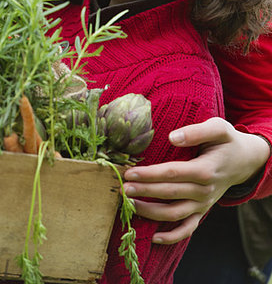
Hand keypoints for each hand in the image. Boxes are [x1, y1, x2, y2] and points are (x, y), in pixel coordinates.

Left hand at [123, 117, 270, 243]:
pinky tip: (154, 238)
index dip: (150, 174)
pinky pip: (188, 229)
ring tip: (129, 204)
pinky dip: (172, 237)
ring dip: (151, 212)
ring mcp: (203, 204)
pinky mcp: (203, 211)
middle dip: (144, 192)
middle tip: (122, 188)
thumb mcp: (218, 128)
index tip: (130, 173)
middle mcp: (204, 191)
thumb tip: (172, 137)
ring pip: (174, 214)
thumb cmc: (227, 141)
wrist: (244, 161)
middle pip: (169, 194)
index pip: (172, 173)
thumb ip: (196, 131)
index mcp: (206, 170)